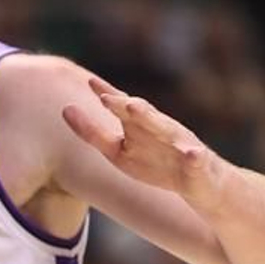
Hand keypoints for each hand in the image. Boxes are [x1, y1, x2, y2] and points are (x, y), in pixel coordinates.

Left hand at [62, 78, 226, 211]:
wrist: (200, 181)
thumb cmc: (156, 163)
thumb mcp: (119, 150)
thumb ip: (94, 133)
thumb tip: (64, 109)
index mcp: (141, 126)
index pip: (123, 107)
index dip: (108, 95)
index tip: (89, 82)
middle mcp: (161, 128)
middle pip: (143, 115)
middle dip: (126, 106)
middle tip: (106, 98)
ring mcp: (182, 143)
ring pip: (168, 130)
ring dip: (152, 120)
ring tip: (136, 109)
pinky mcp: (199, 162)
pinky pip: (197, 160)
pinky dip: (194, 157)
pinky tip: (192, 155)